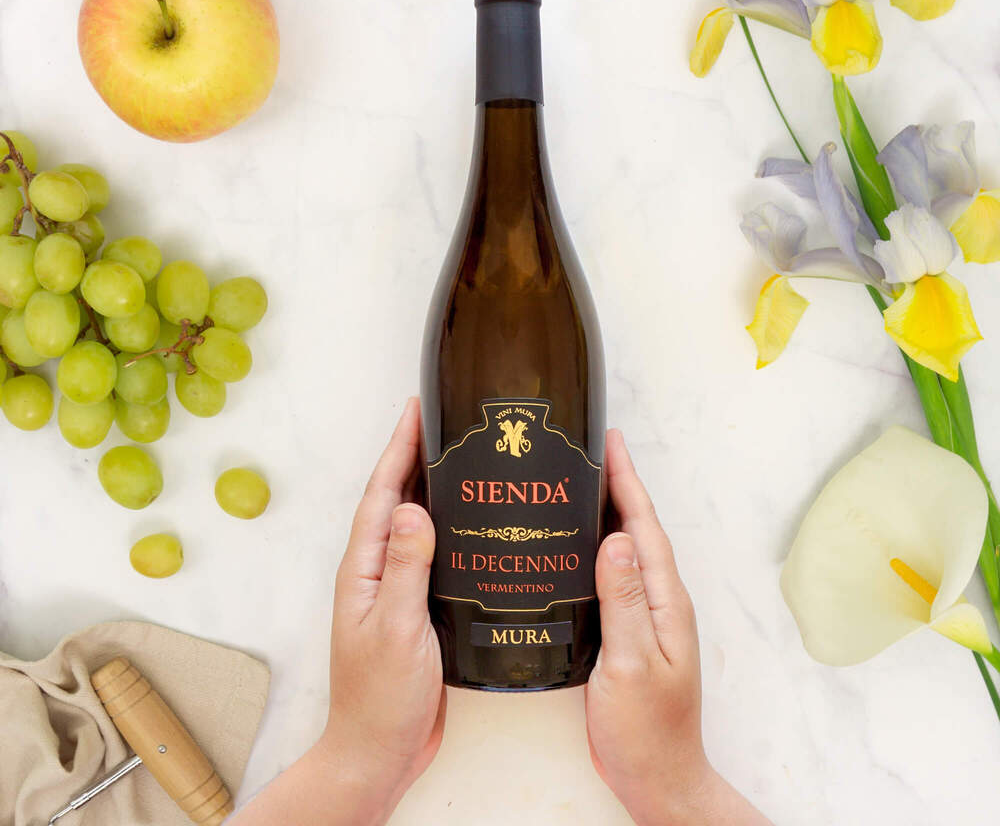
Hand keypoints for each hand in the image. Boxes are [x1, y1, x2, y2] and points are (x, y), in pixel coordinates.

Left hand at [231, 398, 443, 825]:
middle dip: (417, 456)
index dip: (399, 448)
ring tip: (467, 457)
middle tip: (448, 421)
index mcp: (364, 568)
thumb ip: (405, 568)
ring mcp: (395, 588)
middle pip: (397, 499)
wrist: (379, 751)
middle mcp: (377, 570)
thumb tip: (413, 506)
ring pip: (416, 524)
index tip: (417, 409)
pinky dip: (450, 529)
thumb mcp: (396, 629)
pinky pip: (432, 554)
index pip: (383, 494)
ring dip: (435, 488)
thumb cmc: (381, 698)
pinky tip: (476, 524)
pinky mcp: (416, 607)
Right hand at [586, 430, 770, 825]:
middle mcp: (659, 600)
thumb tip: (613, 540)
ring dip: (605, 512)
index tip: (610, 441)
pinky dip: (594, 550)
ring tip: (575, 483)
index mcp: (665, 600)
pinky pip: (612, 576)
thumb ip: (624, 602)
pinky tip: (571, 547)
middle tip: (586, 449)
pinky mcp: (628, 632)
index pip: (643, 527)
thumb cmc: (648, 730)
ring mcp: (646, 616)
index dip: (627, 481)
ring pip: (625, 550)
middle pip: (637, 529)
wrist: (660, 779)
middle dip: (616, 484)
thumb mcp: (631, 664)